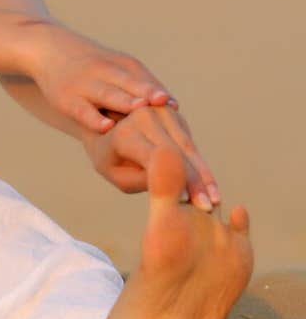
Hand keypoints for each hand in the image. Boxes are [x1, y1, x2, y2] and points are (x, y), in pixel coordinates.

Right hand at [22, 21, 175, 135]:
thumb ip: (141, 85)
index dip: (160, 94)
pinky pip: (82, 110)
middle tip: (166, 104)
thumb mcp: (116, 67)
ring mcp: (85, 85)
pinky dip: (94, 118)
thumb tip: (175, 107)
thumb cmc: (90, 65)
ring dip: (125, 102)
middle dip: (147, 93)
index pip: (145, 79)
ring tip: (142, 110)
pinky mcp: (67, 99)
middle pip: (129, 83)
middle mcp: (106, 72)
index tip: (176, 109)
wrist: (48, 48)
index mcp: (122, 65)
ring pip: (108, 94)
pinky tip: (107, 127)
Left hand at [81, 104, 220, 209]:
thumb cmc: (108, 157)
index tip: (194, 204)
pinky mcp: (172, 112)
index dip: (180, 181)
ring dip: (203, 173)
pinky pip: (189, 141)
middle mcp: (144, 115)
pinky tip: (209, 186)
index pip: (160, 158)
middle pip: (179, 152)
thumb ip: (143, 180)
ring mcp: (160, 110)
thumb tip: (176, 185)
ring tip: (215, 199)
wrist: (102, 124)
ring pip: (188, 146)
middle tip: (210, 208)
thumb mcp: (117, 175)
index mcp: (125, 133)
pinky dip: (199, 164)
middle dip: (196, 181)